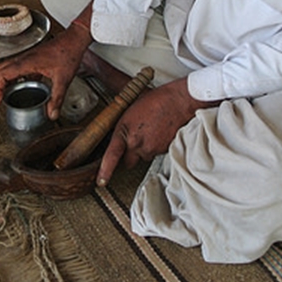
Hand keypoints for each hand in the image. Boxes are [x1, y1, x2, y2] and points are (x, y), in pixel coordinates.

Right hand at [0, 23, 90, 118]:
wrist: (74, 40)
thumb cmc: (68, 52)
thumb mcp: (63, 79)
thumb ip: (57, 98)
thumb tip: (52, 113)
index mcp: (27, 62)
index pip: (3, 74)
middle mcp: (25, 58)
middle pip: (2, 70)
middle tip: (1, 97)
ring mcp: (29, 57)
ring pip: (10, 67)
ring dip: (7, 80)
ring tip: (10, 94)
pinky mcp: (34, 58)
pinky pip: (20, 67)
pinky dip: (18, 77)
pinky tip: (27, 86)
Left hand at [97, 78, 213, 185]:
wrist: (180, 101)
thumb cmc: (157, 100)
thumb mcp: (132, 109)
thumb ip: (125, 127)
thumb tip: (123, 136)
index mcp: (124, 129)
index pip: (112, 155)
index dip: (105, 170)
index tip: (101, 181)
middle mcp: (136, 142)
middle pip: (129, 162)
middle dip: (131, 156)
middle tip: (138, 141)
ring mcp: (151, 148)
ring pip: (144, 157)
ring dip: (147, 149)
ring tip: (153, 130)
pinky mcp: (164, 151)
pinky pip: (157, 154)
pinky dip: (158, 147)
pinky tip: (161, 132)